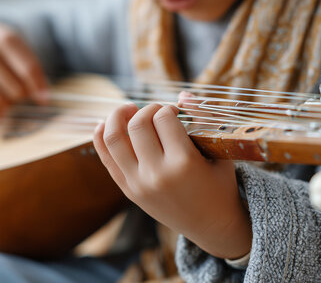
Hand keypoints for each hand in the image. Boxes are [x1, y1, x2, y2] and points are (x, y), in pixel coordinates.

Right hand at [0, 21, 47, 119]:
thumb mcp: (20, 48)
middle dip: (22, 96)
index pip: (28, 70)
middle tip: (19, 90)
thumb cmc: (2, 48)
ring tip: (7, 98)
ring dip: (6, 107)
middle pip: (15, 90)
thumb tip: (43, 100)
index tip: (44, 100)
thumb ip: (34, 71)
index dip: (39, 89)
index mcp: (5, 40)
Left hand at [93, 103, 251, 258]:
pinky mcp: (128, 190)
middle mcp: (157, 174)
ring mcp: (138, 184)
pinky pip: (106, 158)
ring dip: (117, 117)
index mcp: (184, 163)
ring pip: (113, 138)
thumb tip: (182, 94)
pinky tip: (106, 123)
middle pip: (137, 124)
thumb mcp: (218, 152)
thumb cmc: (219, 186)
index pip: (164, 118)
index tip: (176, 112)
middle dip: (145, 109)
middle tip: (156, 111)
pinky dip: (100, 136)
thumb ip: (201, 120)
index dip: (169, 107)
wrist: (211, 226)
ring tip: (128, 111)